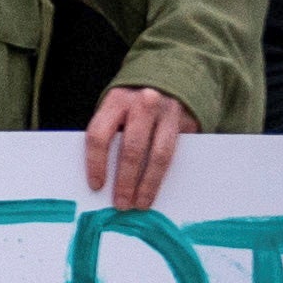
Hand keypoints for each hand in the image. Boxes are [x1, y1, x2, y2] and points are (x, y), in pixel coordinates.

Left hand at [85, 84, 194, 210]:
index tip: (96, 186)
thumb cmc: (133, 103)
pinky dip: (166, 176)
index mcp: (116, 101)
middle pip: (132, 149)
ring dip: (149, 184)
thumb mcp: (115, 108)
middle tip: (121, 203)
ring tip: (141, 203)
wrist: (170, 78)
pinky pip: (177, 155)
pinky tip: (159, 190)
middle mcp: (143, 105)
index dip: (96, 163)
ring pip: (159, 155)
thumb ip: (110, 133)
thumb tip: (101, 177)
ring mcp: (168, 113)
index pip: (100, 134)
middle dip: (126, 180)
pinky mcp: (187, 123)